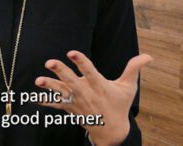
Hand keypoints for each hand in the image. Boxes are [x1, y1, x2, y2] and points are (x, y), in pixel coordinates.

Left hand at [35, 51, 151, 145]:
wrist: (111, 131)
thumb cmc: (120, 105)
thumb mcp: (128, 87)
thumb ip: (134, 69)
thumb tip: (148, 56)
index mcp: (100, 87)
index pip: (90, 72)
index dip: (81, 62)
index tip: (72, 52)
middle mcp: (87, 94)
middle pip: (72, 81)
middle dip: (61, 72)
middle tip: (49, 62)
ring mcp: (77, 102)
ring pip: (61, 93)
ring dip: (49, 87)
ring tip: (38, 80)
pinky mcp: (71, 108)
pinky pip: (56, 105)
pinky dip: (45, 101)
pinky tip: (33, 97)